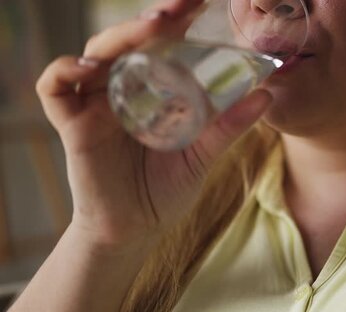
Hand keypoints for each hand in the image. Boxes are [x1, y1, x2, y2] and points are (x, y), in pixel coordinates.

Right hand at [36, 0, 271, 251]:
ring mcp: (94, 105)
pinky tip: (91, 67)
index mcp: (150, 90)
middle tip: (182, 6)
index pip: (159, 44)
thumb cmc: (165, 190)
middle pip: (128, 40)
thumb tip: (267, 94)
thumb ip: (228, 126)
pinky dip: (65, 70)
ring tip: (152, 26)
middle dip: (154, 18)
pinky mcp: (73, 126)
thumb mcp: (203, 155)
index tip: (201, 4)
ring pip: (95, 54)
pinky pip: (54, 88)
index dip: (177, 20)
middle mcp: (120, 89)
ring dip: (120, 35)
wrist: (136, 231)